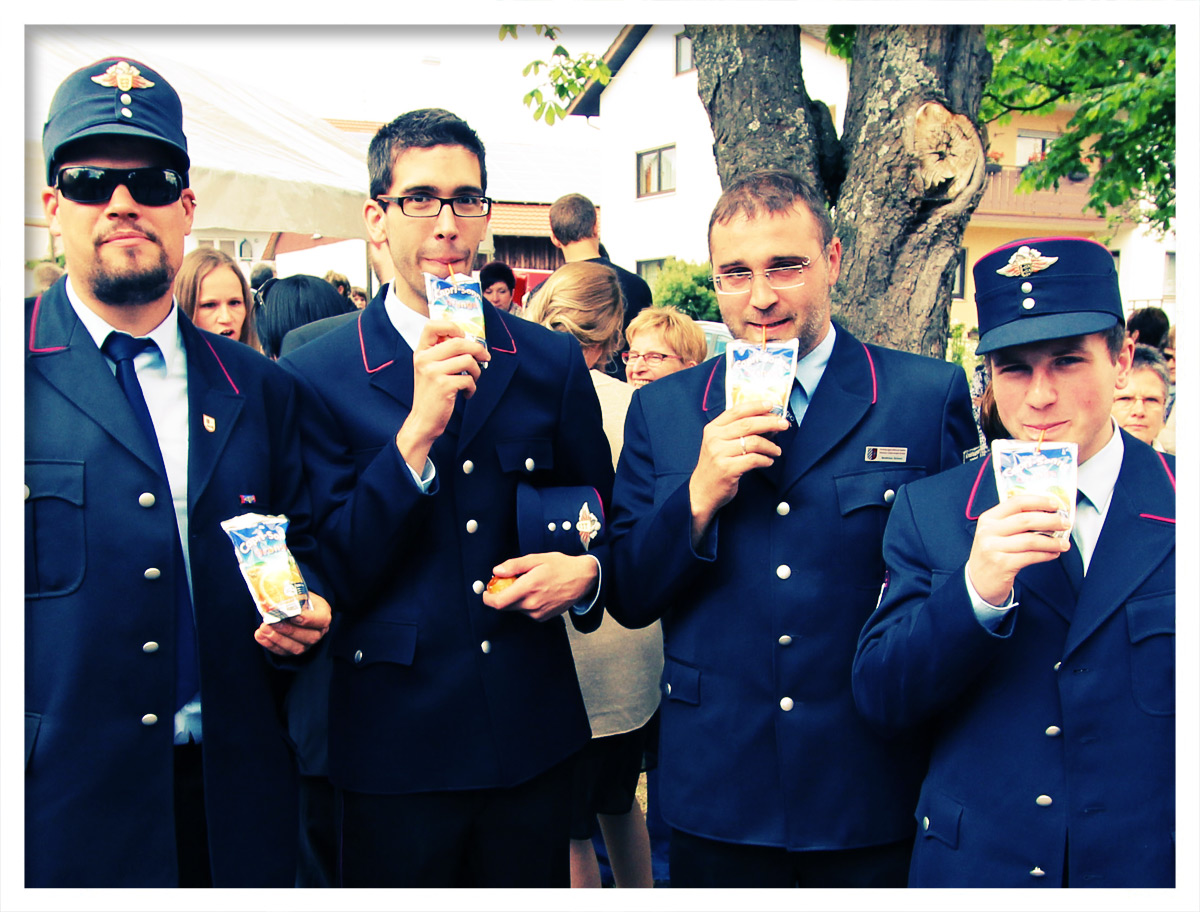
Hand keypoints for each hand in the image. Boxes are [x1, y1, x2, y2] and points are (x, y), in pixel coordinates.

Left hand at [254, 590, 331, 655]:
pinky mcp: (292, 650)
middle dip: (290, 631)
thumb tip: (277, 594)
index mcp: (322, 614)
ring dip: (278, 639)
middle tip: (273, 621)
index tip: (293, 615)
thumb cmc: (295, 597)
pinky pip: (283, 652)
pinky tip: (259, 635)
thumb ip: (292, 594)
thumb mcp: (298, 592)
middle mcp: (318, 631)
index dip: (308, 620)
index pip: (322, 620)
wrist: (290, 606)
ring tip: (263, 628)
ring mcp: (306, 643)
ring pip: (297, 648)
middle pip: (310, 637)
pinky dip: (270, 644)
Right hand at [395, 319, 489, 472]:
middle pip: (458, 342)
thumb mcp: (430, 369)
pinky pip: (468, 379)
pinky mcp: (443, 386)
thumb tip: (469, 341)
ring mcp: (433, 372)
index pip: (432, 326)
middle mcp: (424, 359)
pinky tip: (466, 393)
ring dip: (476, 371)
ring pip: (467, 360)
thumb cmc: (432, 394)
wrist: (423, 420)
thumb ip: (442, 354)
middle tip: (485, 357)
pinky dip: (472, 387)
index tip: (464, 337)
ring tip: (472, 380)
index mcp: (421, 352)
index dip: (452, 326)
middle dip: (477, 349)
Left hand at [482, 553, 598, 621]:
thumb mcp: (537, 559)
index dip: (488, 599)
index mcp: (529, 587)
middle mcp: (533, 604)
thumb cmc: (562, 566)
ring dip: (515, 599)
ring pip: (516, 609)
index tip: (486, 592)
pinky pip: (527, 612)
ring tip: (527, 585)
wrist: (583, 579)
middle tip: (506, 583)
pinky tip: (536, 592)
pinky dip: (525, 603)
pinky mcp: (543, 617)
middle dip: (501, 596)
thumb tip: (497, 571)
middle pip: (505, 607)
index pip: (499, 602)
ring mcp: (538, 613)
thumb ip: (514, 566)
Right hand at [688, 401, 789, 544]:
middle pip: (748, 424)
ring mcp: (719, 454)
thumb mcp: (720, 444)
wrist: (701, 492)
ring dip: (770, 446)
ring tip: (776, 451)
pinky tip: (768, 461)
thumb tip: (768, 422)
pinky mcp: (727, 469)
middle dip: (770, 423)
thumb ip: (739, 432)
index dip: (756, 406)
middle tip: (784, 425)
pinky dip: (765, 460)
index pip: (737, 411)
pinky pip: (753, 460)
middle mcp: (714, 439)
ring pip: (753, 442)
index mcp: (713, 429)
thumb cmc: (715, 466)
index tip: (772, 405)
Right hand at [966, 494, 1070, 605]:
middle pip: (1025, 520)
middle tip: (1065, 523)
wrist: (978, 581)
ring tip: (1063, 544)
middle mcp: (988, 531)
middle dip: (1050, 521)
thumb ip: (1014, 522)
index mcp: (988, 518)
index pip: (1016, 502)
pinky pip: (1031, 556)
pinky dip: (1046, 554)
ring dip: (1052, 541)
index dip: (1038, 501)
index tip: (1055, 504)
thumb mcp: (995, 533)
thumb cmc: (992, 554)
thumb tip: (1047, 514)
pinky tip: (1053, 554)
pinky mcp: (1002, 564)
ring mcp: (994, 548)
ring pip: (1030, 540)